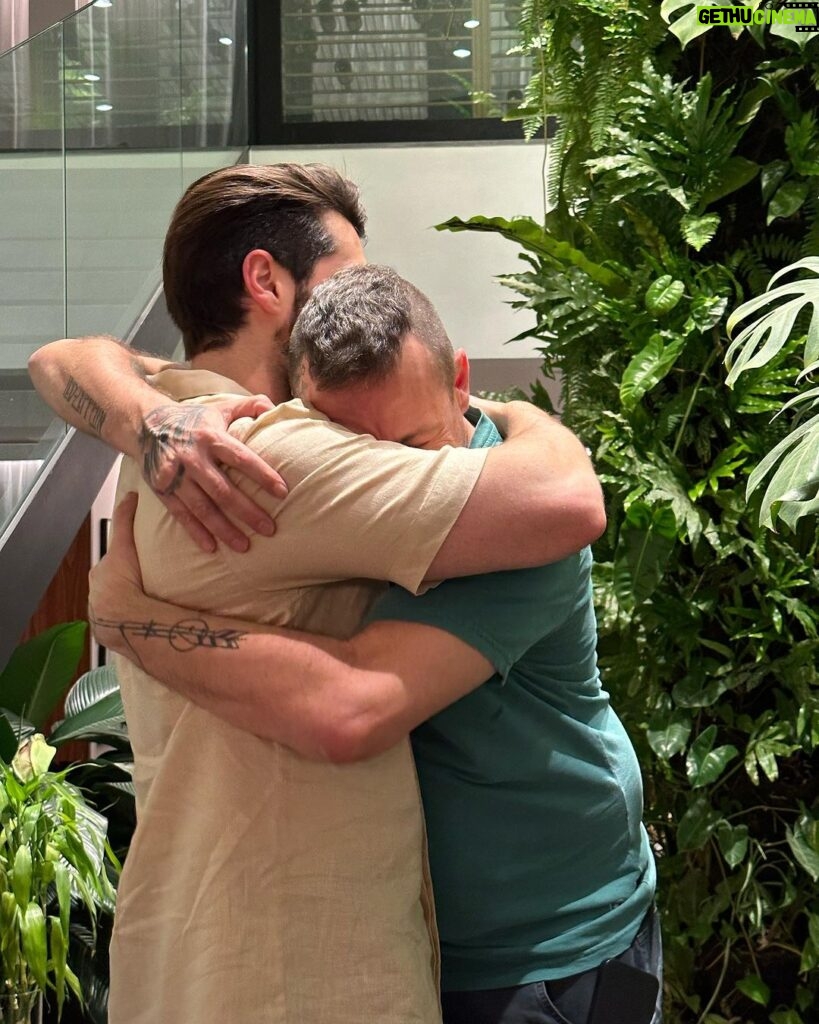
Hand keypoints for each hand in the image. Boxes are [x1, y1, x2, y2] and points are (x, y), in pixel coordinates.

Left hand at [88, 492, 146, 657]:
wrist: (123, 618)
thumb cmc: (124, 581)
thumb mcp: (125, 545)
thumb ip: (125, 520)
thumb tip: (131, 495)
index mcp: (101, 572)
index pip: (113, 559)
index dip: (124, 555)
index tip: (135, 559)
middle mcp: (97, 592)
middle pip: (114, 580)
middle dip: (126, 579)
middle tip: (147, 579)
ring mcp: (101, 614)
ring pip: (116, 602)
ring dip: (128, 601)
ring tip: (148, 602)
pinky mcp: (108, 632)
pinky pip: (120, 622)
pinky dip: (128, 620)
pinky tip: (141, 619)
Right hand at [138, 394, 287, 552]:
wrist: (146, 425)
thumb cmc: (193, 419)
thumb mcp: (219, 407)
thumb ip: (249, 406)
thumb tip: (274, 408)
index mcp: (210, 437)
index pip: (241, 458)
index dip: (262, 475)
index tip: (283, 491)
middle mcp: (192, 458)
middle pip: (223, 490)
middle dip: (247, 511)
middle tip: (270, 529)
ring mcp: (175, 476)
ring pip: (202, 507)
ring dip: (224, 529)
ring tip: (245, 546)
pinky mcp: (162, 490)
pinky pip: (181, 515)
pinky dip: (196, 532)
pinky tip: (212, 547)